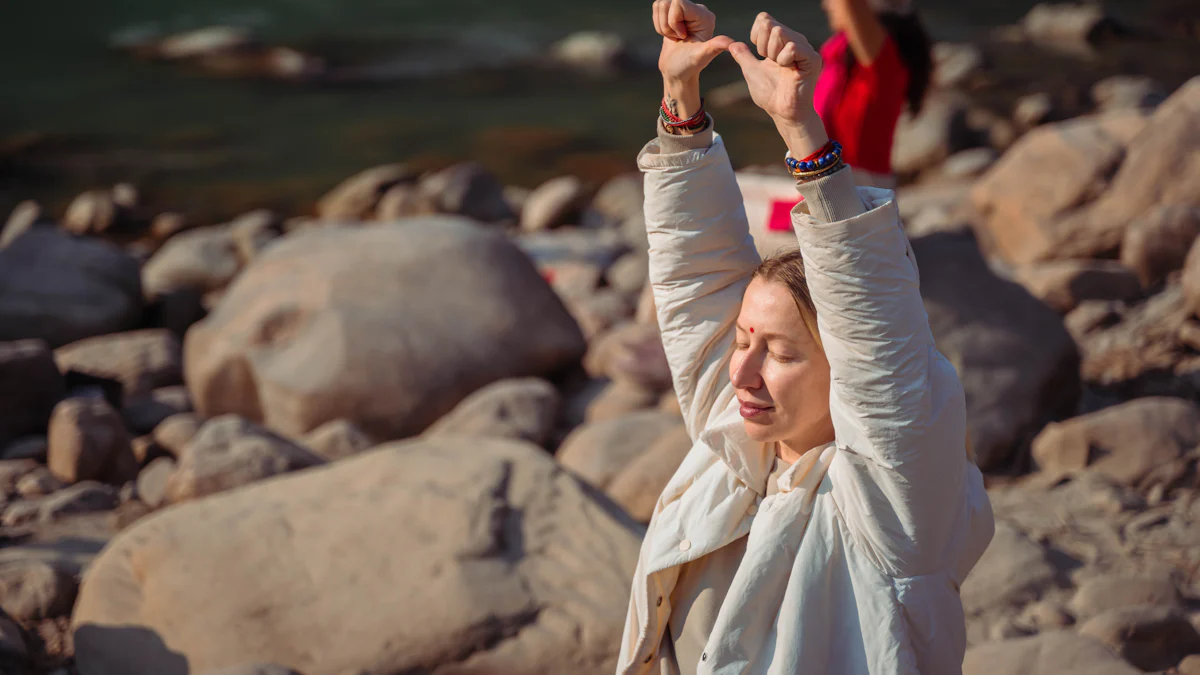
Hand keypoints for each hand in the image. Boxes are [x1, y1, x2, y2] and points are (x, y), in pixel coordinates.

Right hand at [653, 0, 732, 118]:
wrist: (676, 71)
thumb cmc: (689, 66)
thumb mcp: (701, 56)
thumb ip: (714, 46)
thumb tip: (731, 44)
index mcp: (705, 16)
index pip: (678, 2)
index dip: (674, 20)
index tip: (683, 36)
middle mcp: (696, 10)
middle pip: (667, 2)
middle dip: (667, 24)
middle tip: (678, 37)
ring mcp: (684, 11)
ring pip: (660, 4)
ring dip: (662, 25)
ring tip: (674, 37)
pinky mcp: (673, 13)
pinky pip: (657, 8)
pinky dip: (658, 24)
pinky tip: (670, 34)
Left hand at [728, 14, 828, 155]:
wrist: (783, 112)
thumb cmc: (770, 94)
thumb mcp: (751, 71)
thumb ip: (743, 56)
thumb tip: (731, 44)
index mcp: (782, 40)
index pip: (764, 19)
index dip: (756, 37)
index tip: (762, 56)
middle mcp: (795, 40)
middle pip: (770, 24)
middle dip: (763, 46)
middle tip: (773, 63)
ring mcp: (805, 48)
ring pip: (779, 32)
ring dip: (773, 54)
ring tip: (781, 68)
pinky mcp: (812, 59)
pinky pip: (792, 47)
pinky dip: (784, 59)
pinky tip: (789, 70)